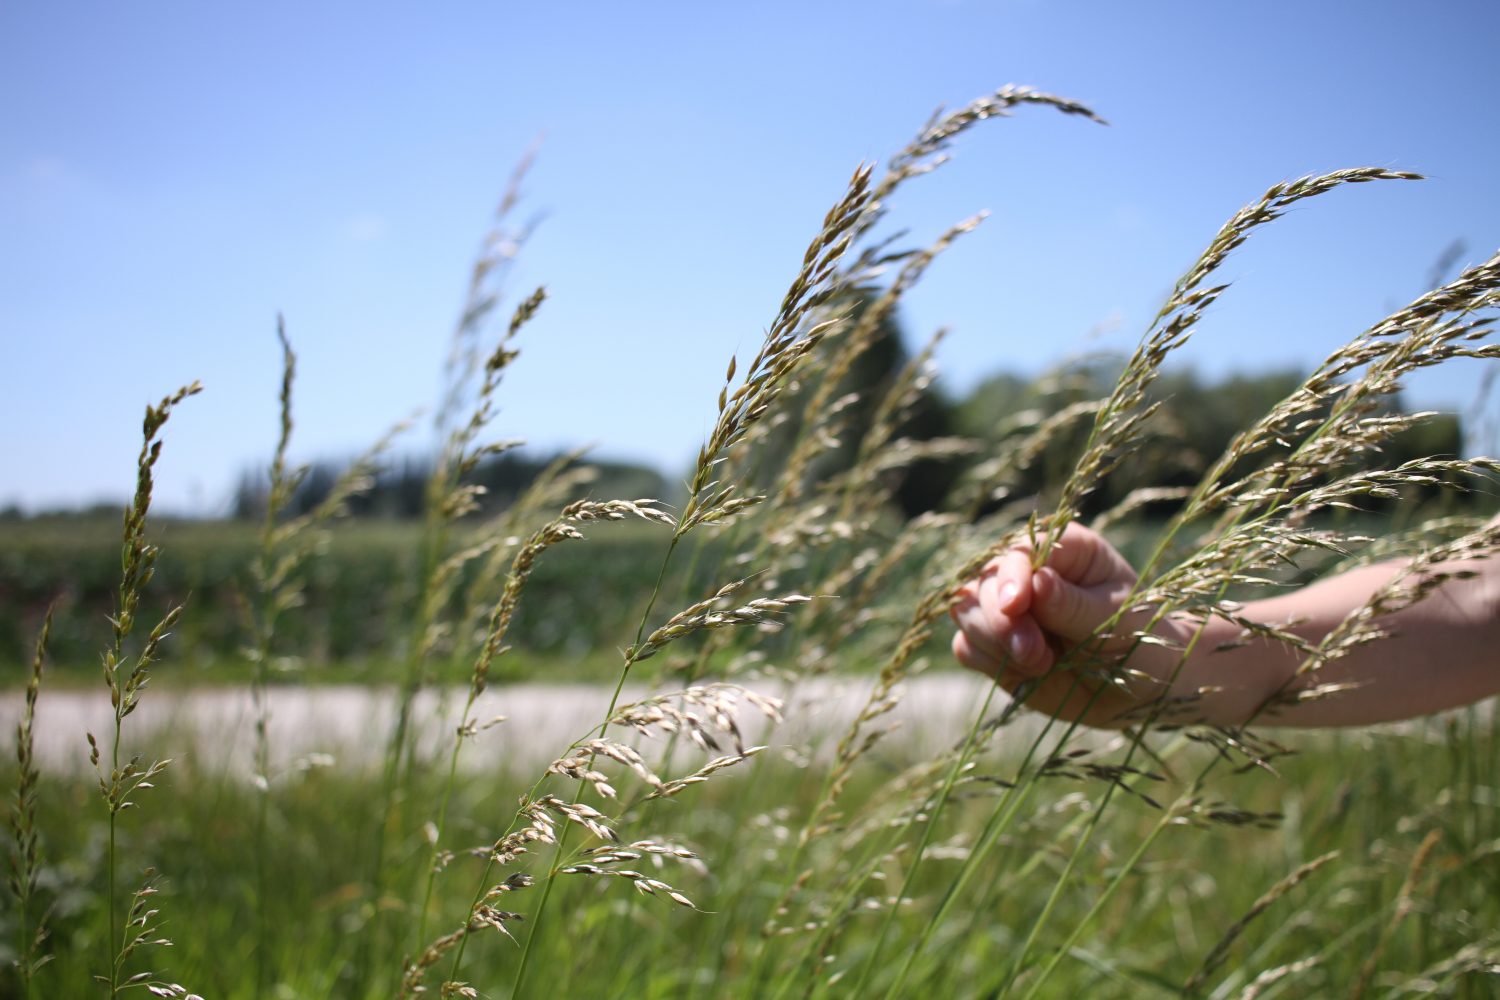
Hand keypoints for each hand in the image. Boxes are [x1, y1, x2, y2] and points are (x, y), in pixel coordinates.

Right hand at [950, 522, 1187, 727]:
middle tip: (1035, 653)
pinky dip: (989, 661)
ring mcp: (1007, 608)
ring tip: (1041, 664)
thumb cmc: (1139, 640)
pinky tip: (1028, 673)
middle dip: (1001, 620)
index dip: (1011, 575)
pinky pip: (966, 646)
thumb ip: (1073, 604)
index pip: (1020, 550)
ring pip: (966, 611)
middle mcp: (1028, 572)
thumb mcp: (1116, 620)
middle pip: (983, 580)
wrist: (1140, 689)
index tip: (1017, 606)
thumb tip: (1036, 581)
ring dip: (993, 641)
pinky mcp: (993, 644)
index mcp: (1064, 549)